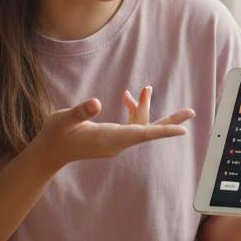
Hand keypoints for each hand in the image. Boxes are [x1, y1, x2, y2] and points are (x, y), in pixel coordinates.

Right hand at [33, 87, 194, 168]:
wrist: (49, 153)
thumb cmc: (55, 134)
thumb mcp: (63, 119)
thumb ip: (80, 112)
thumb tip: (96, 103)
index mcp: (109, 138)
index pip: (142, 134)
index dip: (163, 130)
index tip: (182, 129)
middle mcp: (116, 143)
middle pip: (148, 130)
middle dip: (169, 121)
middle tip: (191, 112)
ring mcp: (115, 143)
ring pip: (138, 126)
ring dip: (143, 107)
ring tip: (146, 88)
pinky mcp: (111, 140)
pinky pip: (129, 126)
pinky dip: (132, 112)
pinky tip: (127, 97)